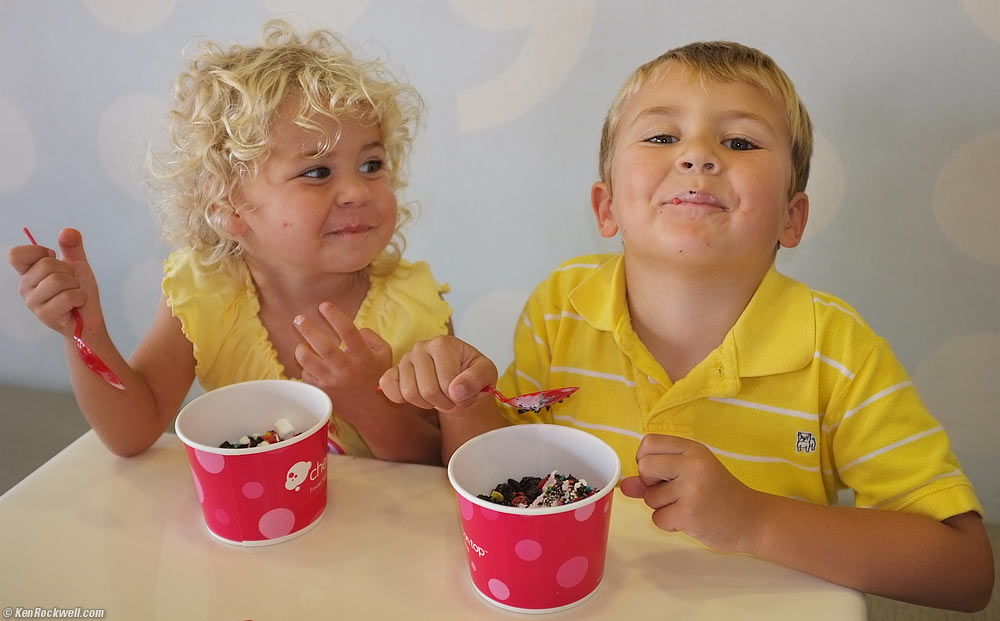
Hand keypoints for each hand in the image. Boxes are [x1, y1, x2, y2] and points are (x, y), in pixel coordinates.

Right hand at [8, 228, 104, 335]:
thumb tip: (67, 231)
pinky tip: (76, 305)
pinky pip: (68, 296)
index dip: (38, 251)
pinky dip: (80, 298)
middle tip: (71, 283)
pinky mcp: (45, 314)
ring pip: (58, 280)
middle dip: (69, 272)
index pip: (16, 255)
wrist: (89, 319)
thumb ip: (72, 246)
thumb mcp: (77, 264)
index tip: (53, 258)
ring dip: (76, 286)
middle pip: (46, 264)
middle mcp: (25, 286)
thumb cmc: (79, 292)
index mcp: (28, 272)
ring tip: (74, 294)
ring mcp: (33, 301)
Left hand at [293, 301, 391, 406]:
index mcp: (363, 356)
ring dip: (301, 349)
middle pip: (324, 347)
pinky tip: (309, 361)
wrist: (375, 411)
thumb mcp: (384, 353)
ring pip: (309, 362)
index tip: (324, 305)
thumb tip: (355, 328)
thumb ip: (371, 336)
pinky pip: (307, 376)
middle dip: (309, 330)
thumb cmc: (378, 377)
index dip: (335, 316)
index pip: (348, 331)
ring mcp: (333, 382)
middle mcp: (346, 369)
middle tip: (299, 318)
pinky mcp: (323, 392)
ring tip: (300, 342)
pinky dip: (305, 366)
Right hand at [379, 335, 496, 414]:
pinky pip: (388, 387)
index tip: (464, 395)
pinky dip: (400, 398)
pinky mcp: (393, 371)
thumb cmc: (472, 375)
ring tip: (438, 398)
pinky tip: (416, 398)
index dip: (458, 398)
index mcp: (443, 343)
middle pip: (427, 390)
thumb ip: (477, 379)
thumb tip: (456, 391)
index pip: (447, 382)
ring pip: (409, 393)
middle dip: (443, 403)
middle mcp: (420, 347)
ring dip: (427, 404)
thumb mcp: (487, 373)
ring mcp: (405, 359)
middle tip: (452, 400)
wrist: (459, 381)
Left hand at [620, 434, 763, 552]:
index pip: (649, 442)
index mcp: (693, 449)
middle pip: (644, 466)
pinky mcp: (689, 514)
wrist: (753, 520)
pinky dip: (669, 524)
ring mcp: (691, 489)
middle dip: (650, 484)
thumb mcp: (691, 475)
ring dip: (662, 507)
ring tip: (688, 506)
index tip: (660, 472)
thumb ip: (655, 477)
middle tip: (673, 491)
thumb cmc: (719, 494)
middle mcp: (692, 464)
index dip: (646, 459)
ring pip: (649, 497)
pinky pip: (657, 518)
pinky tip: (690, 519)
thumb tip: (625, 484)